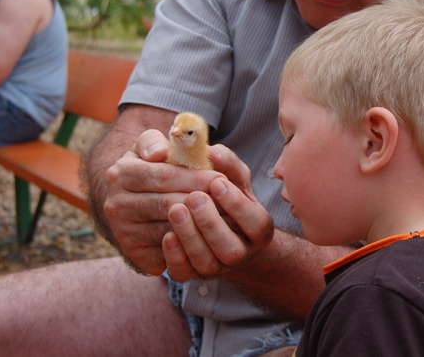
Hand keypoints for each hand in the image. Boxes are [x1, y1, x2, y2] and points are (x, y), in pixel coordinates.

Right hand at [104, 129, 221, 274]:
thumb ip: (159, 141)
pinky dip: (192, 246)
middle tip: (230, 202)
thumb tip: (160, 151)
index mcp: (121, 173)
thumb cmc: (157, 169)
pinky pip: (169, 253)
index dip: (196, 178)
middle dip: (202, 202)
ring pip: (170, 230)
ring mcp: (123, 232)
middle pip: (168, 204)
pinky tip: (212, 238)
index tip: (221, 179)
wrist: (139, 201)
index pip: (164, 176)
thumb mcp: (156, 147)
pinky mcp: (134, 254)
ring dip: (201, 226)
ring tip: (229, 219)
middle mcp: (116, 204)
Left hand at [162, 144, 274, 280]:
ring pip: (208, 264)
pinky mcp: (191, 272)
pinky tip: (166, 234)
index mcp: (257, 229)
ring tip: (176, 210)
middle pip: (232, 250)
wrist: (204, 215)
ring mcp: (216, 266)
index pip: (257, 224)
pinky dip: (175, 256)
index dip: (238, 205)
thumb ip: (225, 160)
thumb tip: (211, 151)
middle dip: (212, 223)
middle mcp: (240, 252)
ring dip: (191, 238)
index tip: (216, 182)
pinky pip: (184, 273)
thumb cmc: (221, 189)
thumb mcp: (230, 173)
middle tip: (194, 198)